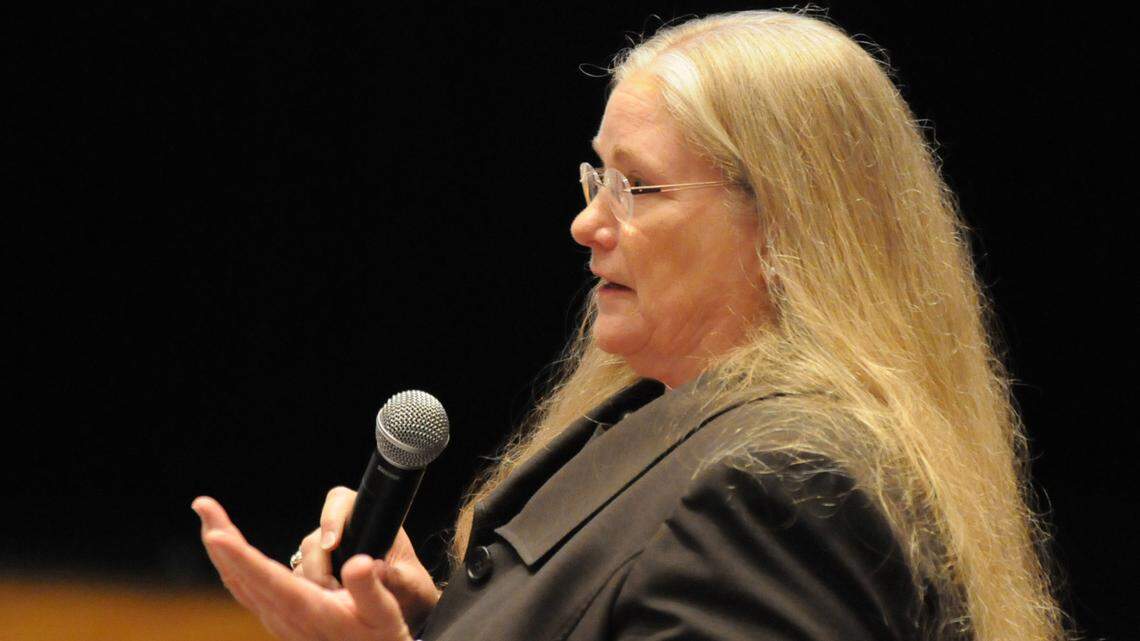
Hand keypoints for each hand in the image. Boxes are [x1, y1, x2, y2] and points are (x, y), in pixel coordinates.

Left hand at [193, 496, 412, 640]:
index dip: (240, 555)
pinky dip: (233, 565)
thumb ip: (370, 587)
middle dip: (220, 538)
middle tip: (202, 504)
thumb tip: (358, 562)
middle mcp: (284, 616)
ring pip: (238, 582)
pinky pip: (246, 589)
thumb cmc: (381, 636)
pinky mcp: (278, 619)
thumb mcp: (385, 613)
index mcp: (308, 609)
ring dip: (222, 550)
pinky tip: (228, 552)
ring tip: (208, 518)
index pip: (266, 578)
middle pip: (241, 575)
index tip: (216, 534)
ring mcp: (277, 619)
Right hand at [293, 487, 441, 630]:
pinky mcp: (319, 574)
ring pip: (305, 558)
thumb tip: (375, 569)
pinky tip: (326, 603)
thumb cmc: (410, 587)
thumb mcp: (409, 582)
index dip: (331, 518)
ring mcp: (328, 553)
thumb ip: (394, 576)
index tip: (331, 544)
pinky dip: (310, 590)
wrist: (407, 606)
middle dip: (318, 562)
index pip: (340, 502)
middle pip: (315, 536)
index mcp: (370, 520)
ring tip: (335, 599)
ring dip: (314, 578)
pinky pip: (302, 577)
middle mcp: (345, 532)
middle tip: (332, 586)